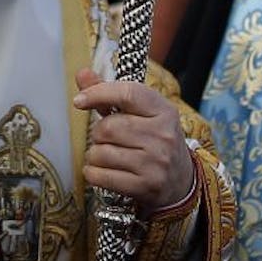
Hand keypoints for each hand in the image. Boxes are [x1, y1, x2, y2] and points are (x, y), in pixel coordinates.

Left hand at [75, 69, 195, 212]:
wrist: (181, 181)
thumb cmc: (155, 141)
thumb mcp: (142, 113)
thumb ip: (110, 94)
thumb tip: (82, 74)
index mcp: (164, 111)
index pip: (128, 94)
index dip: (99, 93)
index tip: (80, 100)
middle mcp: (162, 136)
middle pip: (109, 127)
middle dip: (98, 133)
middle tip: (107, 138)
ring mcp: (155, 163)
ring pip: (101, 153)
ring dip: (95, 155)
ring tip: (107, 155)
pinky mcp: (144, 186)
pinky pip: (101, 176)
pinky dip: (92, 173)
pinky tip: (101, 170)